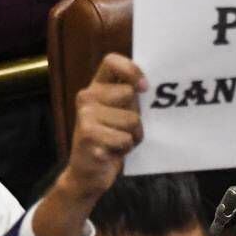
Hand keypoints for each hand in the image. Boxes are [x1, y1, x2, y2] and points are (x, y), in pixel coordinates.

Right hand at [33, 53, 147, 235]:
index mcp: (95, 88)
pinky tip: (111, 153)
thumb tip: (149, 87)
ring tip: (118, 143)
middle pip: (129, 95)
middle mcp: (86, 98)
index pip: (112, 61)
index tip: (144, 88)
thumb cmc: (109, 142)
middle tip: (124, 130)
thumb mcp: (119, 115)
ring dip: (132, 136)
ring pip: (132, 120)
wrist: (86, 175)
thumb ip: (129, 98)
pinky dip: (125, 149)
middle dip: (136, 117)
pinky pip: (125, 139)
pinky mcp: (89, 136)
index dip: (132, 70)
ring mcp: (85, 117)